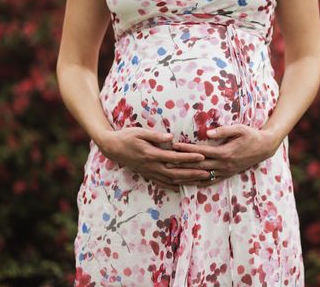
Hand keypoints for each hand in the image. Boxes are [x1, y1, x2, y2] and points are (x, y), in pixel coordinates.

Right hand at [96, 127, 212, 191]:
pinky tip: (182, 187)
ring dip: (186, 181)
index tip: (202, 156)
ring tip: (200, 180)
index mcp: (151, 154)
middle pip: (176, 173)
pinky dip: (173, 186)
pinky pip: (162, 183)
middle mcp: (152, 166)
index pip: (174, 157)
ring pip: (171, 180)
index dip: (189, 157)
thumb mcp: (140, 132)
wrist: (112, 147)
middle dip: (193, 173)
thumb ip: (155, 136)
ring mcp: (149, 172)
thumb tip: (171, 137)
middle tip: (208, 172)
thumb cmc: (126, 136)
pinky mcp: (147, 174)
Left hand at [166, 124, 281, 186]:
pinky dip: (200, 183)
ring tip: (172, 177)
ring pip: (203, 176)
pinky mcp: (228, 174)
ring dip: (187, 176)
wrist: (264, 148)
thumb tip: (207, 133)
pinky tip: (190, 184)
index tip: (173, 147)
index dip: (186, 149)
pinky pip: (212, 181)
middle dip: (181, 164)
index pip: (201, 151)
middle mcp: (224, 164)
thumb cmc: (251, 135)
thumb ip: (223, 131)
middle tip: (165, 163)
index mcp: (225, 152)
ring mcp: (226, 171)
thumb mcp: (239, 129)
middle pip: (198, 165)